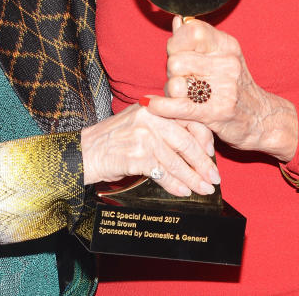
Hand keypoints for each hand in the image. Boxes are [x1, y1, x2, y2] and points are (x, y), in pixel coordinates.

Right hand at [80, 103, 218, 196]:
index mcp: (152, 106)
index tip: (210, 153)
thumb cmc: (113, 140)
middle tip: (213, 177)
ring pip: (176, 161)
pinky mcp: (136, 156)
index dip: (203, 137)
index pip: (187, 118)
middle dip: (203, 163)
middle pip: (186, 142)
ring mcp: (142, 136)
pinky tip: (182, 191)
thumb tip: (194, 146)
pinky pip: (162, 173)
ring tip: (202, 189)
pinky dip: (175, 185)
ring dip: (192, 179)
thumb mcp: (138, 123)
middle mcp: (149, 117)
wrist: (84, 152)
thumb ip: (163, 127)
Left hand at [145, 17, 298, 161]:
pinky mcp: (216, 113)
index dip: (176, 42)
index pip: (191, 30)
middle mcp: (227, 64)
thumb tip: (178, 20)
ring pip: (175, 83)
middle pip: (176, 60)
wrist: (261, 119)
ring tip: (180, 95)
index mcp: (227, 45)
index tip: (177, 51)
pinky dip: (161, 106)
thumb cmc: (235, 86)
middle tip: (181, 79)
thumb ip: (197, 40)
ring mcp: (223, 89)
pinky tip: (152, 104)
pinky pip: (178, 106)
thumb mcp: (222, 57)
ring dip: (170, 91)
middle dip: (171, 71)